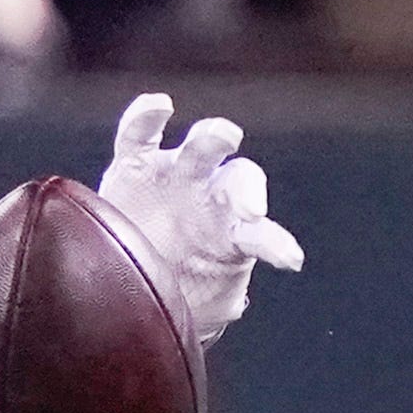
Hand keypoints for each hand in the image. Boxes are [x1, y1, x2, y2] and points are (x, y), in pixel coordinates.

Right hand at [95, 94, 303, 343]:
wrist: (123, 276)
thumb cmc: (175, 288)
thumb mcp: (205, 306)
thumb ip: (221, 300)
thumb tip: (235, 305)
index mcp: (231, 233)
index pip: (259, 234)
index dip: (274, 245)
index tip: (289, 260)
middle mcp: (209, 196)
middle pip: (239, 178)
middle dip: (248, 188)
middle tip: (251, 209)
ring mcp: (174, 176)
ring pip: (202, 148)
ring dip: (216, 139)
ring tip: (226, 136)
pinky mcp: (133, 164)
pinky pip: (140, 134)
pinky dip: (149, 116)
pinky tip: (160, 106)